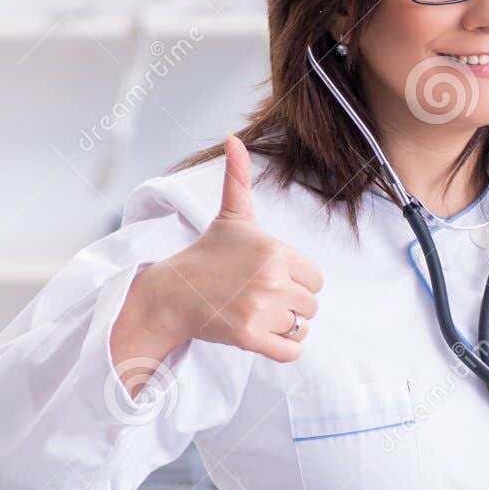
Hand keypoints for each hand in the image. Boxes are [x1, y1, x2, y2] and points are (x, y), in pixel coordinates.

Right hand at [136, 134, 323, 363]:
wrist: (172, 294)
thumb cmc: (206, 255)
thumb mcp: (230, 216)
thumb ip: (238, 178)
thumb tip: (232, 137)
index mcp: (274, 250)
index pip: (316, 278)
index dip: (296, 280)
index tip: (268, 277)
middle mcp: (272, 279)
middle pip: (311, 304)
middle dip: (290, 304)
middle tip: (257, 296)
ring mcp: (261, 310)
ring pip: (301, 327)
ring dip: (283, 325)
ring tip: (254, 312)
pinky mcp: (250, 337)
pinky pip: (292, 351)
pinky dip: (283, 348)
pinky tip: (264, 334)